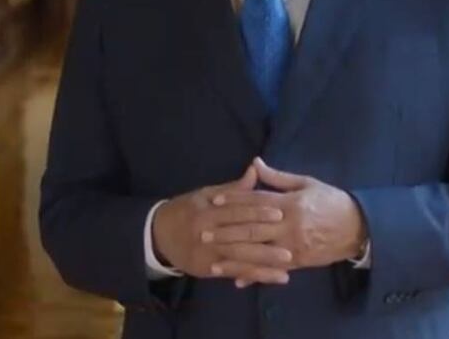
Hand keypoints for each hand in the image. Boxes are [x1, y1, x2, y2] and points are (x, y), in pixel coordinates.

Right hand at [151, 162, 291, 284]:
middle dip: (265, 239)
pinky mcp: (209, 269)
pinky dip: (254, 276)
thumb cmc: (185, 210)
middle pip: (239, 236)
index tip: (279, 212)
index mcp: (207, 211)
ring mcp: (208, 253)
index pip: (235, 211)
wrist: (158, 235)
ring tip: (288, 264)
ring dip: (264, 262)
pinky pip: (234, 273)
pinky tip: (274, 278)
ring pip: (239, 258)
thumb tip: (255, 171)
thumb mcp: (204, 194)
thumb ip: (233, 189)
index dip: (257, 212)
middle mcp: (207, 233)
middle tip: (291, 242)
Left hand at [207, 158, 366, 285]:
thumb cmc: (330, 201)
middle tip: (204, 234)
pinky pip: (273, 268)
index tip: (214, 201)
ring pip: (259, 252)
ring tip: (213, 259)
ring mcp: (294, 246)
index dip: (234, 200)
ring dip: (235, 257)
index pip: (256, 201)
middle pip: (253, 228)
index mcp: (290, 203)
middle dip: (227, 232)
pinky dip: (255, 275)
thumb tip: (255, 162)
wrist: (358, 227)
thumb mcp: (306, 183)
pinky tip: (237, 279)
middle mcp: (289, 225)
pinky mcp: (299, 262)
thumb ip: (278, 177)